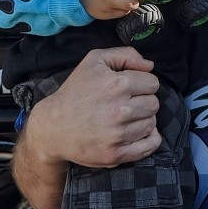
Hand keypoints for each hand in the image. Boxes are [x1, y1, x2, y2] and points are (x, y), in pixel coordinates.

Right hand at [13, 49, 161, 208]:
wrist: (53, 127)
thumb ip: (125, 55)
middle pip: (154, 103)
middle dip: (143, 101)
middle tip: (127, 103)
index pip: (153, 83)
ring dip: (143, 119)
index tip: (130, 89)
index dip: (143, 83)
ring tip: (126, 118)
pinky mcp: (117, 154)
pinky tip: (136, 132)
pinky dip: (149, 139)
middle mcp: (120, 110)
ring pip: (152, 123)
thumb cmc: (74, 92)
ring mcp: (119, 134)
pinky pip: (149, 145)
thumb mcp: (94, 61)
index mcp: (117, 84)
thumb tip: (150, 65)